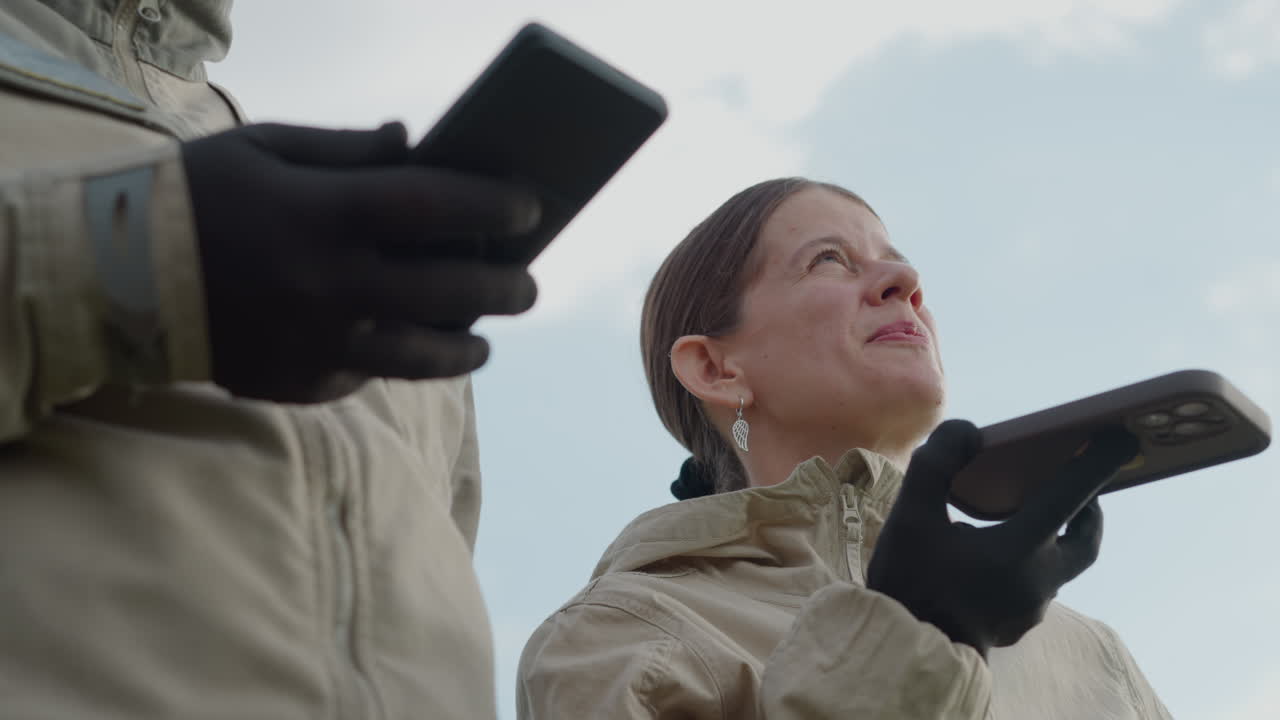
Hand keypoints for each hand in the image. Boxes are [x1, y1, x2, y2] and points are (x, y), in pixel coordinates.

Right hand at [181, 122, 540, 401]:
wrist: (114, 279)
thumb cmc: (194, 196)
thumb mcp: (265, 149)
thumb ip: (348, 151)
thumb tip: (415, 142)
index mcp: (326, 214)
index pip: (438, 207)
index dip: (494, 208)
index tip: (530, 209)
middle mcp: (333, 284)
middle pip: (450, 291)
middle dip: (505, 289)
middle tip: (529, 286)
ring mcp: (319, 343)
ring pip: (423, 357)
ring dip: (467, 348)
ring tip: (485, 340)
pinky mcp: (300, 383)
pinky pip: (367, 377)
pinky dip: (392, 362)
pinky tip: (407, 349)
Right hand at [866, 419, 1138, 658]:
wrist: (904, 652)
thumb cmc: (908, 584)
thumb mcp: (909, 517)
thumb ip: (936, 466)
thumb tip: (968, 431)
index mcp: (1019, 549)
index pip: (1071, 496)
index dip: (1097, 462)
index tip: (1123, 437)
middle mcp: (1038, 580)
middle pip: (1086, 541)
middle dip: (1088, 510)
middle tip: (1074, 488)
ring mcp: (1031, 608)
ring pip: (1059, 566)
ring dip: (1053, 538)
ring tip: (1018, 520)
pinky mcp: (1017, 626)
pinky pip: (1035, 587)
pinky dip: (1028, 563)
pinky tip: (991, 560)